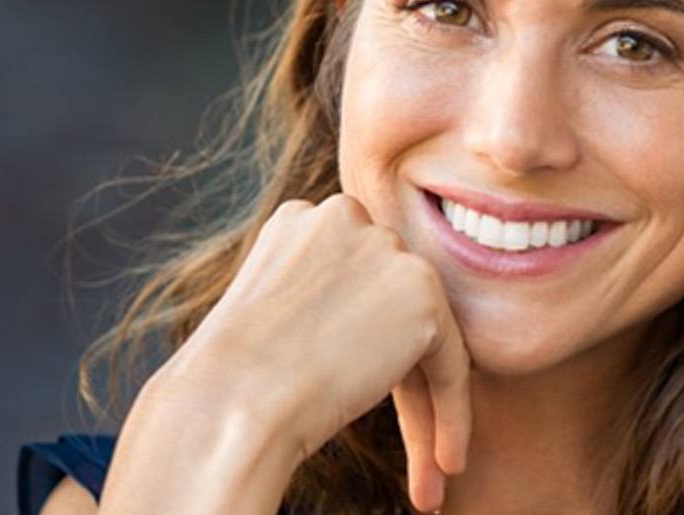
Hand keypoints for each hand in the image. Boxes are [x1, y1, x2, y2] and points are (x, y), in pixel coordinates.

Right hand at [155, 192, 471, 511]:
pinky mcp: (421, 290)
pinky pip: (451, 362)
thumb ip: (324, 301)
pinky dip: (453, 415)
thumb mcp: (273, 316)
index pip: (356, 284)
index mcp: (302, 219)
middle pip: (391, 307)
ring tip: (431, 466)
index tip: (355, 395)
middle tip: (409, 443)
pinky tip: (446, 463)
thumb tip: (362, 328)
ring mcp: (386, 249)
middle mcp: (346, 217)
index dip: (361, 347)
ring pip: (424, 336)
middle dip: (398, 376)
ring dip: (426, 404)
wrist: (230, 399)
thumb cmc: (232, 380)